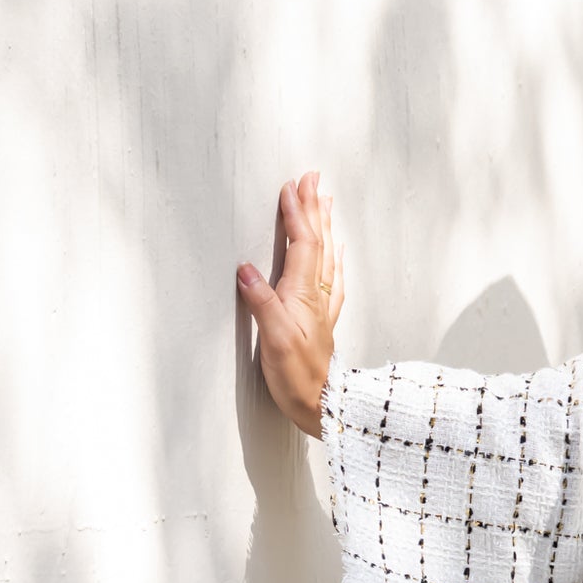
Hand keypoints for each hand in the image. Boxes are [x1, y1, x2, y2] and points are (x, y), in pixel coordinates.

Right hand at [237, 170, 344, 436]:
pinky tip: (336, 251)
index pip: (302, 244)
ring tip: (326, 200)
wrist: (321, 406)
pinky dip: (332, 256)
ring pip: (326, 254)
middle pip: (318, 241)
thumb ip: (262, 303)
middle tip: (313, 177)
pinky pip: (331, 276)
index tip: (292, 185)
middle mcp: (317, 295)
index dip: (297, 214)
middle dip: (314, 208)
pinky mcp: (322, 319)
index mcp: (304, 295)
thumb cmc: (296, 376)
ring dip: (324, 225)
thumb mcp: (275, 340)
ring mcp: (323, 306)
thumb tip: (245, 269)